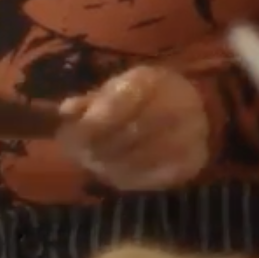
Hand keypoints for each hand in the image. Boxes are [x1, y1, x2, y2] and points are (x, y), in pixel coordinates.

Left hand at [57, 64, 209, 191]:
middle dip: (97, 147)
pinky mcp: (192, 162)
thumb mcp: (116, 89)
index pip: (118, 104)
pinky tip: (115, 172)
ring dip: (108, 165)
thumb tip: (65, 111)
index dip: (90, 125)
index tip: (66, 137)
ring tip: (94, 163)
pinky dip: (127, 178)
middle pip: (128, 134)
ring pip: (138, 160)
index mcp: (152, 80)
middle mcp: (177, 104)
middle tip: (79, 154)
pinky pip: (151, 178)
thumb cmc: (143, 98)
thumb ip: (90, 102)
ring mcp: (190, 135)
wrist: (193, 110)